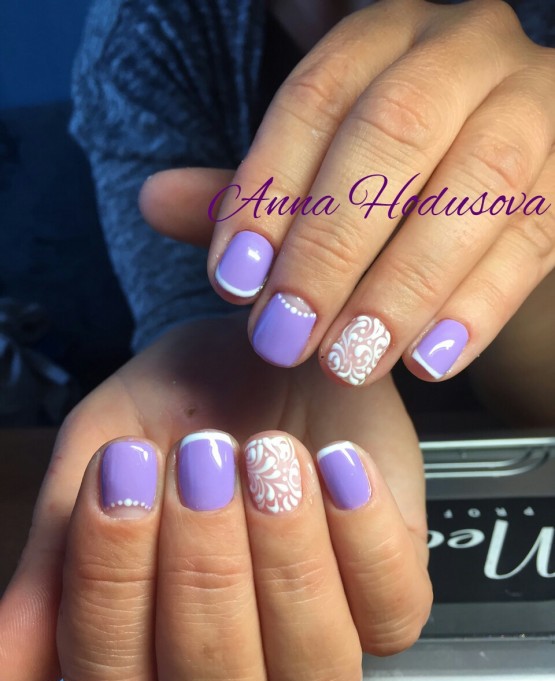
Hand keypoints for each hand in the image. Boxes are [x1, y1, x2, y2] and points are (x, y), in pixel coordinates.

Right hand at [0, 314, 430, 680]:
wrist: (266, 345)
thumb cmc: (184, 398)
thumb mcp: (105, 446)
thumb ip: (60, 555)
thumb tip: (2, 675)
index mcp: (147, 637)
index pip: (111, 678)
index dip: (113, 580)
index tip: (125, 466)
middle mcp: (235, 660)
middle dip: (204, 572)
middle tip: (203, 457)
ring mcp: (321, 634)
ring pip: (314, 680)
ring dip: (287, 565)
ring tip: (268, 457)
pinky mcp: (391, 591)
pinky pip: (395, 615)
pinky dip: (364, 539)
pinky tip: (337, 462)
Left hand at [144, 0, 554, 385]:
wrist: (507, 173)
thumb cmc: (400, 174)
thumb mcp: (322, 168)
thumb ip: (254, 188)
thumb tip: (156, 200)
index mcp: (385, 37)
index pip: (316, 100)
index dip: (269, 194)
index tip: (234, 282)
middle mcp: (463, 53)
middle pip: (395, 134)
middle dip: (333, 246)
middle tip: (286, 336)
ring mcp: (533, 107)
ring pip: (474, 187)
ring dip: (403, 285)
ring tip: (351, 358)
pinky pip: (534, 239)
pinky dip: (478, 306)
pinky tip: (430, 360)